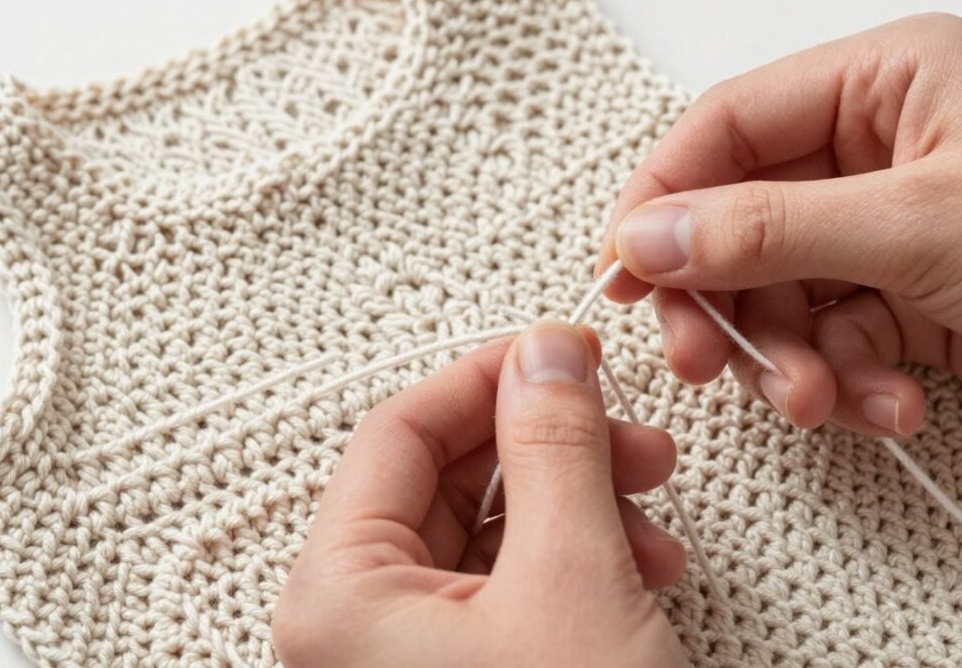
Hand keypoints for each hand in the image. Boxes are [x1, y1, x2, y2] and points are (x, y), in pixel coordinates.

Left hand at [272, 322, 686, 666]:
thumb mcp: (571, 576)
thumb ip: (554, 445)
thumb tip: (545, 353)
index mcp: (339, 595)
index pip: (398, 433)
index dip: (483, 378)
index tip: (555, 351)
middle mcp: (356, 624)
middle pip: (447, 476)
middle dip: (546, 442)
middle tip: (620, 421)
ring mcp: (410, 654)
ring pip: (488, 525)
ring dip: (576, 498)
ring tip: (649, 501)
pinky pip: (511, 579)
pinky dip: (576, 555)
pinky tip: (640, 560)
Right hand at [596, 13, 961, 436]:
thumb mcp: (923, 221)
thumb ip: (769, 228)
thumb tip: (646, 236)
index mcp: (883, 84)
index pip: (725, 130)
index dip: (662, 198)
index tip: (624, 268)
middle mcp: (880, 152)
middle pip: (742, 225)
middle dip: (728, 304)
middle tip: (706, 358)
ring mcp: (894, 230)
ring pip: (786, 296)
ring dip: (793, 363)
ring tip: (821, 403)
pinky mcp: (917, 296)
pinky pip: (841, 338)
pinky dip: (851, 382)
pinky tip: (884, 404)